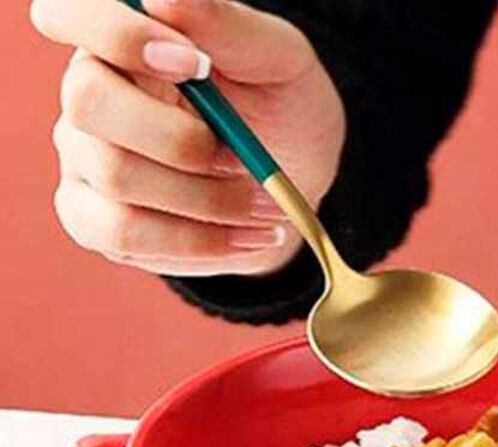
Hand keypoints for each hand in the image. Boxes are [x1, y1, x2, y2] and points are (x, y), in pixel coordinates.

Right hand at [31, 0, 344, 276]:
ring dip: (207, 199)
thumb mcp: (280, 61)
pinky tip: (247, 237)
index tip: (196, 64)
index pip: (68, 13)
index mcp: (120, 40)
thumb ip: (230, 27)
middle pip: (88, 102)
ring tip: (265, 205)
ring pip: (117, 176)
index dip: (118, 35)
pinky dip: (199, 241)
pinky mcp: (97, 222)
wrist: (296, 186)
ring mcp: (86, 160)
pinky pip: (123, 233)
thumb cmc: (282, 109)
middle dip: (179, 139)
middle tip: (244, 157)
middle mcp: (90, 94)